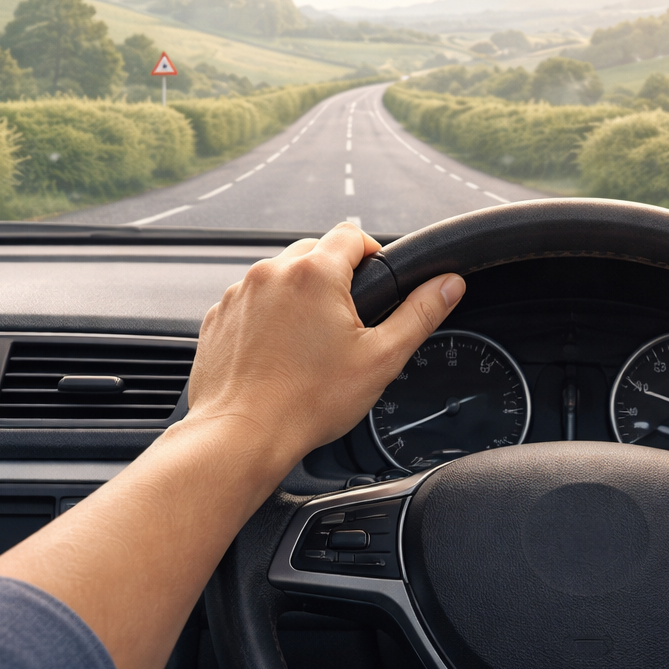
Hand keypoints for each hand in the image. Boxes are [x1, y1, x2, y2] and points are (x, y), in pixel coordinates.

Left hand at [183, 221, 464, 471]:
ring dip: (300, 295)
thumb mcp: (381, 358)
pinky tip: (280, 353)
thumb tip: (449, 283)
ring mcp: (239, 293)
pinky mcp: (219, 316)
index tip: (376, 284)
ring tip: (311, 343)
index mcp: (315, 274)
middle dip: (335, 276)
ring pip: (280, 275)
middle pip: (314, 251)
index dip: (372, 254)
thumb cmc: (308, 403)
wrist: (243, 434)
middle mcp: (272, 273)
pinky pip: (251, 300)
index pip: (352, 234)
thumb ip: (420, 313)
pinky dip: (268, 316)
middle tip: (347, 321)